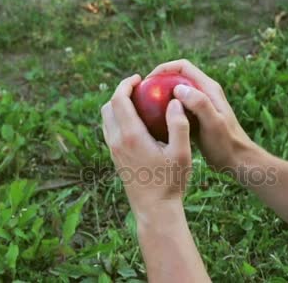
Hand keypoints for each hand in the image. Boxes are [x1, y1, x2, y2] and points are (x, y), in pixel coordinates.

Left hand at [101, 74, 192, 213]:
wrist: (155, 210)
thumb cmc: (171, 182)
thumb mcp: (181, 152)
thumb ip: (178, 124)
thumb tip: (174, 100)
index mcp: (131, 136)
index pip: (119, 100)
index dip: (126, 84)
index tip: (139, 78)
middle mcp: (117, 141)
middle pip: (108, 107)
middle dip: (120, 92)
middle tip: (138, 87)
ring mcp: (113, 151)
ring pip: (106, 120)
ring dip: (117, 106)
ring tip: (138, 102)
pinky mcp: (115, 159)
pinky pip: (110, 131)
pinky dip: (118, 120)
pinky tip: (137, 123)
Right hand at [147, 59, 259, 171]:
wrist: (238, 161)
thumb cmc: (226, 144)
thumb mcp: (213, 123)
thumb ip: (199, 103)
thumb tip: (178, 88)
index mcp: (209, 88)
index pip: (182, 67)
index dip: (163, 68)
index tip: (148, 81)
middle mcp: (204, 92)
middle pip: (177, 77)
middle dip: (158, 81)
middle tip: (141, 95)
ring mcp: (200, 105)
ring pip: (176, 93)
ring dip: (160, 96)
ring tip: (144, 107)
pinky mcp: (196, 118)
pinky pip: (177, 108)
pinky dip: (166, 111)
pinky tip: (154, 123)